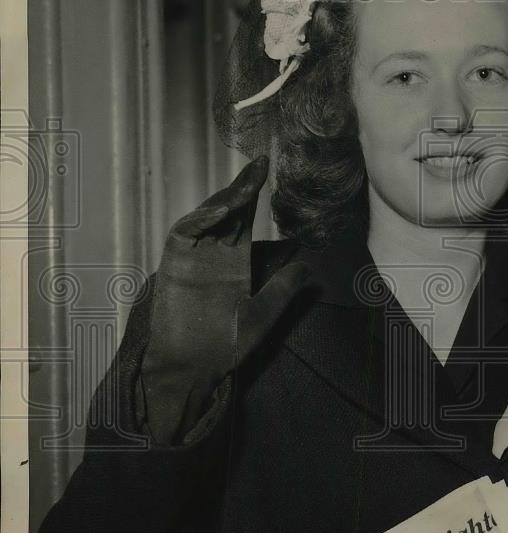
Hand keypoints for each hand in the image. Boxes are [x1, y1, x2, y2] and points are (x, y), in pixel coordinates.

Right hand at [141, 157, 310, 442]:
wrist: (194, 369)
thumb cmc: (225, 346)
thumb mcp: (263, 314)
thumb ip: (283, 289)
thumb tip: (310, 266)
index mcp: (234, 263)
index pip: (244, 220)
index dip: (253, 194)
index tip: (267, 170)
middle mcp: (212, 255)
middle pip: (226, 212)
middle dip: (242, 188)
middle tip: (260, 163)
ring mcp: (192, 258)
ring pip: (206, 217)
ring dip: (226, 200)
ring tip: (247, 184)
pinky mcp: (173, 265)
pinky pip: (185, 234)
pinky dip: (201, 220)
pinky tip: (221, 210)